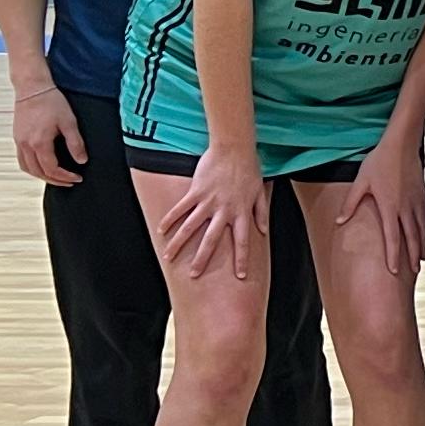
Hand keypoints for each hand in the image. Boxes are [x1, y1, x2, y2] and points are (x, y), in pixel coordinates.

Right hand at [12, 77, 85, 186]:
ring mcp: (19, 142)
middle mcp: (26, 145)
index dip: (65, 177)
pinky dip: (32, 167)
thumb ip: (75, 143)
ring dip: (42, 176)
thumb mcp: (69, 122)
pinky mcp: (17, 138)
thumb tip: (82, 161)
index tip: (77, 178)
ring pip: (27, 168)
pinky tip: (43, 165)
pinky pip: (22, 159)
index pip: (52, 169)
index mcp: (39, 143)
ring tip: (57, 177)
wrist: (32, 89)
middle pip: (38, 172)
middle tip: (69, 182)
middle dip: (55, 180)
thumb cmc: (51, 102)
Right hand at [157, 146, 270, 280]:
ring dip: (179, 244)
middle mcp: (224, 211)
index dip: (242, 259)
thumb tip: (264, 231)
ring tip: (169, 257)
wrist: (234, 149)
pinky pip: (180, 209)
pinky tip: (161, 232)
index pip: (243, 241)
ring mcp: (208, 202)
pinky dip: (169, 220)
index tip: (241, 276)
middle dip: (203, 259)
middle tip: (195, 275)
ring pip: (191, 227)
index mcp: (241, 212)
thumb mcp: (260, 192)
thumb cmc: (249, 168)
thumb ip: (261, 213)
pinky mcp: (196, 192)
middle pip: (212, 240)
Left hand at [345, 140, 424, 274]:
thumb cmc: (379, 162)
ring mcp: (417, 202)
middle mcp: (406, 208)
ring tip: (423, 259)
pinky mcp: (423, 195)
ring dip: (422, 246)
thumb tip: (340, 221)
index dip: (393, 256)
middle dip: (412, 257)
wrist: (401, 145)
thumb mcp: (360, 182)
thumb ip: (350, 203)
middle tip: (413, 272)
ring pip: (422, 229)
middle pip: (411, 238)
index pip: (392, 238)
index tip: (394, 271)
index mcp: (389, 207)